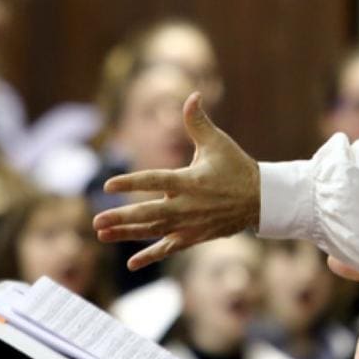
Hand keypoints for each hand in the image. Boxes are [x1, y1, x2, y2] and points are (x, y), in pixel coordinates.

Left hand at [93, 93, 260, 271]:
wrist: (261, 200)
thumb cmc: (237, 168)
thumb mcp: (218, 142)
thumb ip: (198, 121)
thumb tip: (193, 95)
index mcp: (190, 181)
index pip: (155, 181)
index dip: (131, 182)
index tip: (109, 185)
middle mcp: (187, 206)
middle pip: (149, 213)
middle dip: (122, 217)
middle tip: (97, 220)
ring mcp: (189, 225)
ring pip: (153, 231)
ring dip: (127, 233)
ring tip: (102, 234)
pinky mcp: (194, 237)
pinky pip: (168, 248)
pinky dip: (150, 256)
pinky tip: (131, 263)